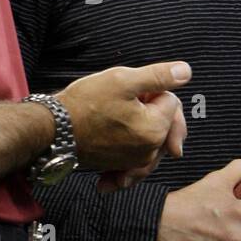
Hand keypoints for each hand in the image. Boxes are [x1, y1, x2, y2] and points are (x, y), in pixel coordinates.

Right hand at [58, 61, 190, 176]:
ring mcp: (135, 162)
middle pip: (167, 124)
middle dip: (154, 110)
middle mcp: (149, 151)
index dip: (153, 90)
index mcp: (155, 129)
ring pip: (155, 140)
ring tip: (125, 116)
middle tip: (127, 100)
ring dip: (147, 128)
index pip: (172, 102)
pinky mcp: (121, 168)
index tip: (131, 89)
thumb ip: (159, 76)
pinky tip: (129, 152)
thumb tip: (186, 72)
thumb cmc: (84, 103)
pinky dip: (136, 157)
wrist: (53, 130)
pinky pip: (138, 164)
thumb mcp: (122, 79)